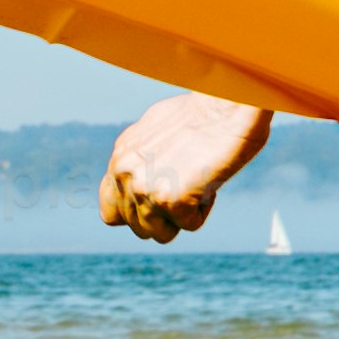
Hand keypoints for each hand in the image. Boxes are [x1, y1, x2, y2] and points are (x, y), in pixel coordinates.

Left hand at [99, 93, 273, 242]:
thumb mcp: (157, 133)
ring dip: (183, 215)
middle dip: (165, 216)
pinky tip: (209, 181)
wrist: (227, 104)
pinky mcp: (170, 200)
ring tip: (197, 182)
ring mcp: (144, 188)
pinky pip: (190, 225)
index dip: (136, 215)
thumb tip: (144, 182)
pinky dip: (205, 209)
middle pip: (139, 228)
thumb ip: (143, 160)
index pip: (110, 212)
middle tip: (187, 186)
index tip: (159, 203)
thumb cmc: (204, 114)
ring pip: (161, 234)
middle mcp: (125, 174)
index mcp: (121, 157)